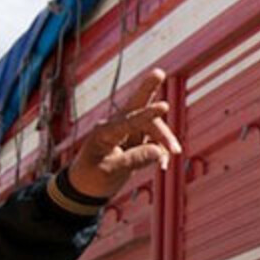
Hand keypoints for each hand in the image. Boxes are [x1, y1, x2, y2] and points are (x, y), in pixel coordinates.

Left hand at [65, 68, 181, 199]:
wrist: (85, 188)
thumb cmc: (92, 178)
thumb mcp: (111, 172)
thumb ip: (135, 160)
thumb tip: (160, 152)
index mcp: (105, 132)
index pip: (128, 121)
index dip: (147, 114)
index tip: (163, 107)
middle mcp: (116, 127)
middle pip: (135, 105)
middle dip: (148, 89)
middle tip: (158, 72)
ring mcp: (127, 132)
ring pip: (153, 127)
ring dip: (165, 139)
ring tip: (173, 154)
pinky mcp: (135, 140)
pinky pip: (155, 141)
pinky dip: (162, 152)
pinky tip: (163, 166)